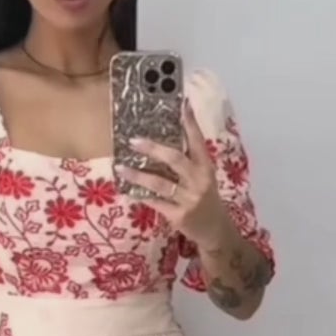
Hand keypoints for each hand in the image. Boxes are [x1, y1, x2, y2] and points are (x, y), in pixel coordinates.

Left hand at [114, 101, 228, 249]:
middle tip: (133, 140)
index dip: (190, 123)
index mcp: (206, 167)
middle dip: (153, 148)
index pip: (198, 140)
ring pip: (160, 183)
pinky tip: (127, 189)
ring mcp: (189, 199)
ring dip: (138, 175)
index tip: (182, 105)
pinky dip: (140, 195)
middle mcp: (199, 180)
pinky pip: (155, 202)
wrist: (215, 231)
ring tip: (120, 167)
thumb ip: (188, 161)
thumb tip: (162, 141)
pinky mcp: (179, 215)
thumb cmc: (205, 199)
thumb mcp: (203, 177)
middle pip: (175, 159)